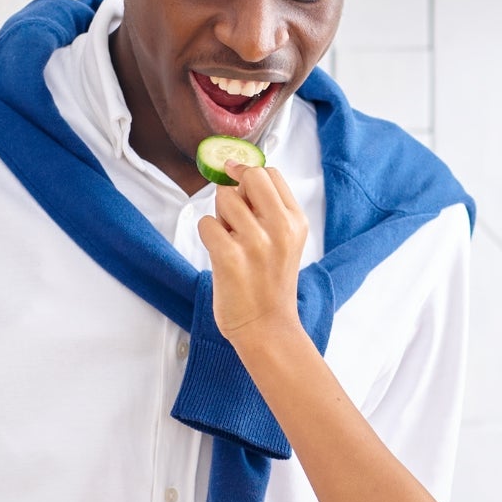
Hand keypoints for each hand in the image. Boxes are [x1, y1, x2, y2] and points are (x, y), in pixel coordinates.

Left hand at [195, 163, 309, 345]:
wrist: (267, 328)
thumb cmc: (271, 284)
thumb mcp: (286, 241)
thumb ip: (269, 209)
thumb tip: (237, 173)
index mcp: (295, 222)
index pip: (269, 173)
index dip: (248, 176)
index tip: (239, 184)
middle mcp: (279, 228)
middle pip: (248, 176)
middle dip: (234, 189)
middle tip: (233, 215)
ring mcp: (255, 242)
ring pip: (224, 198)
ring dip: (220, 216)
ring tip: (230, 239)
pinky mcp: (228, 257)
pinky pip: (206, 224)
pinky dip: (208, 235)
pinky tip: (219, 253)